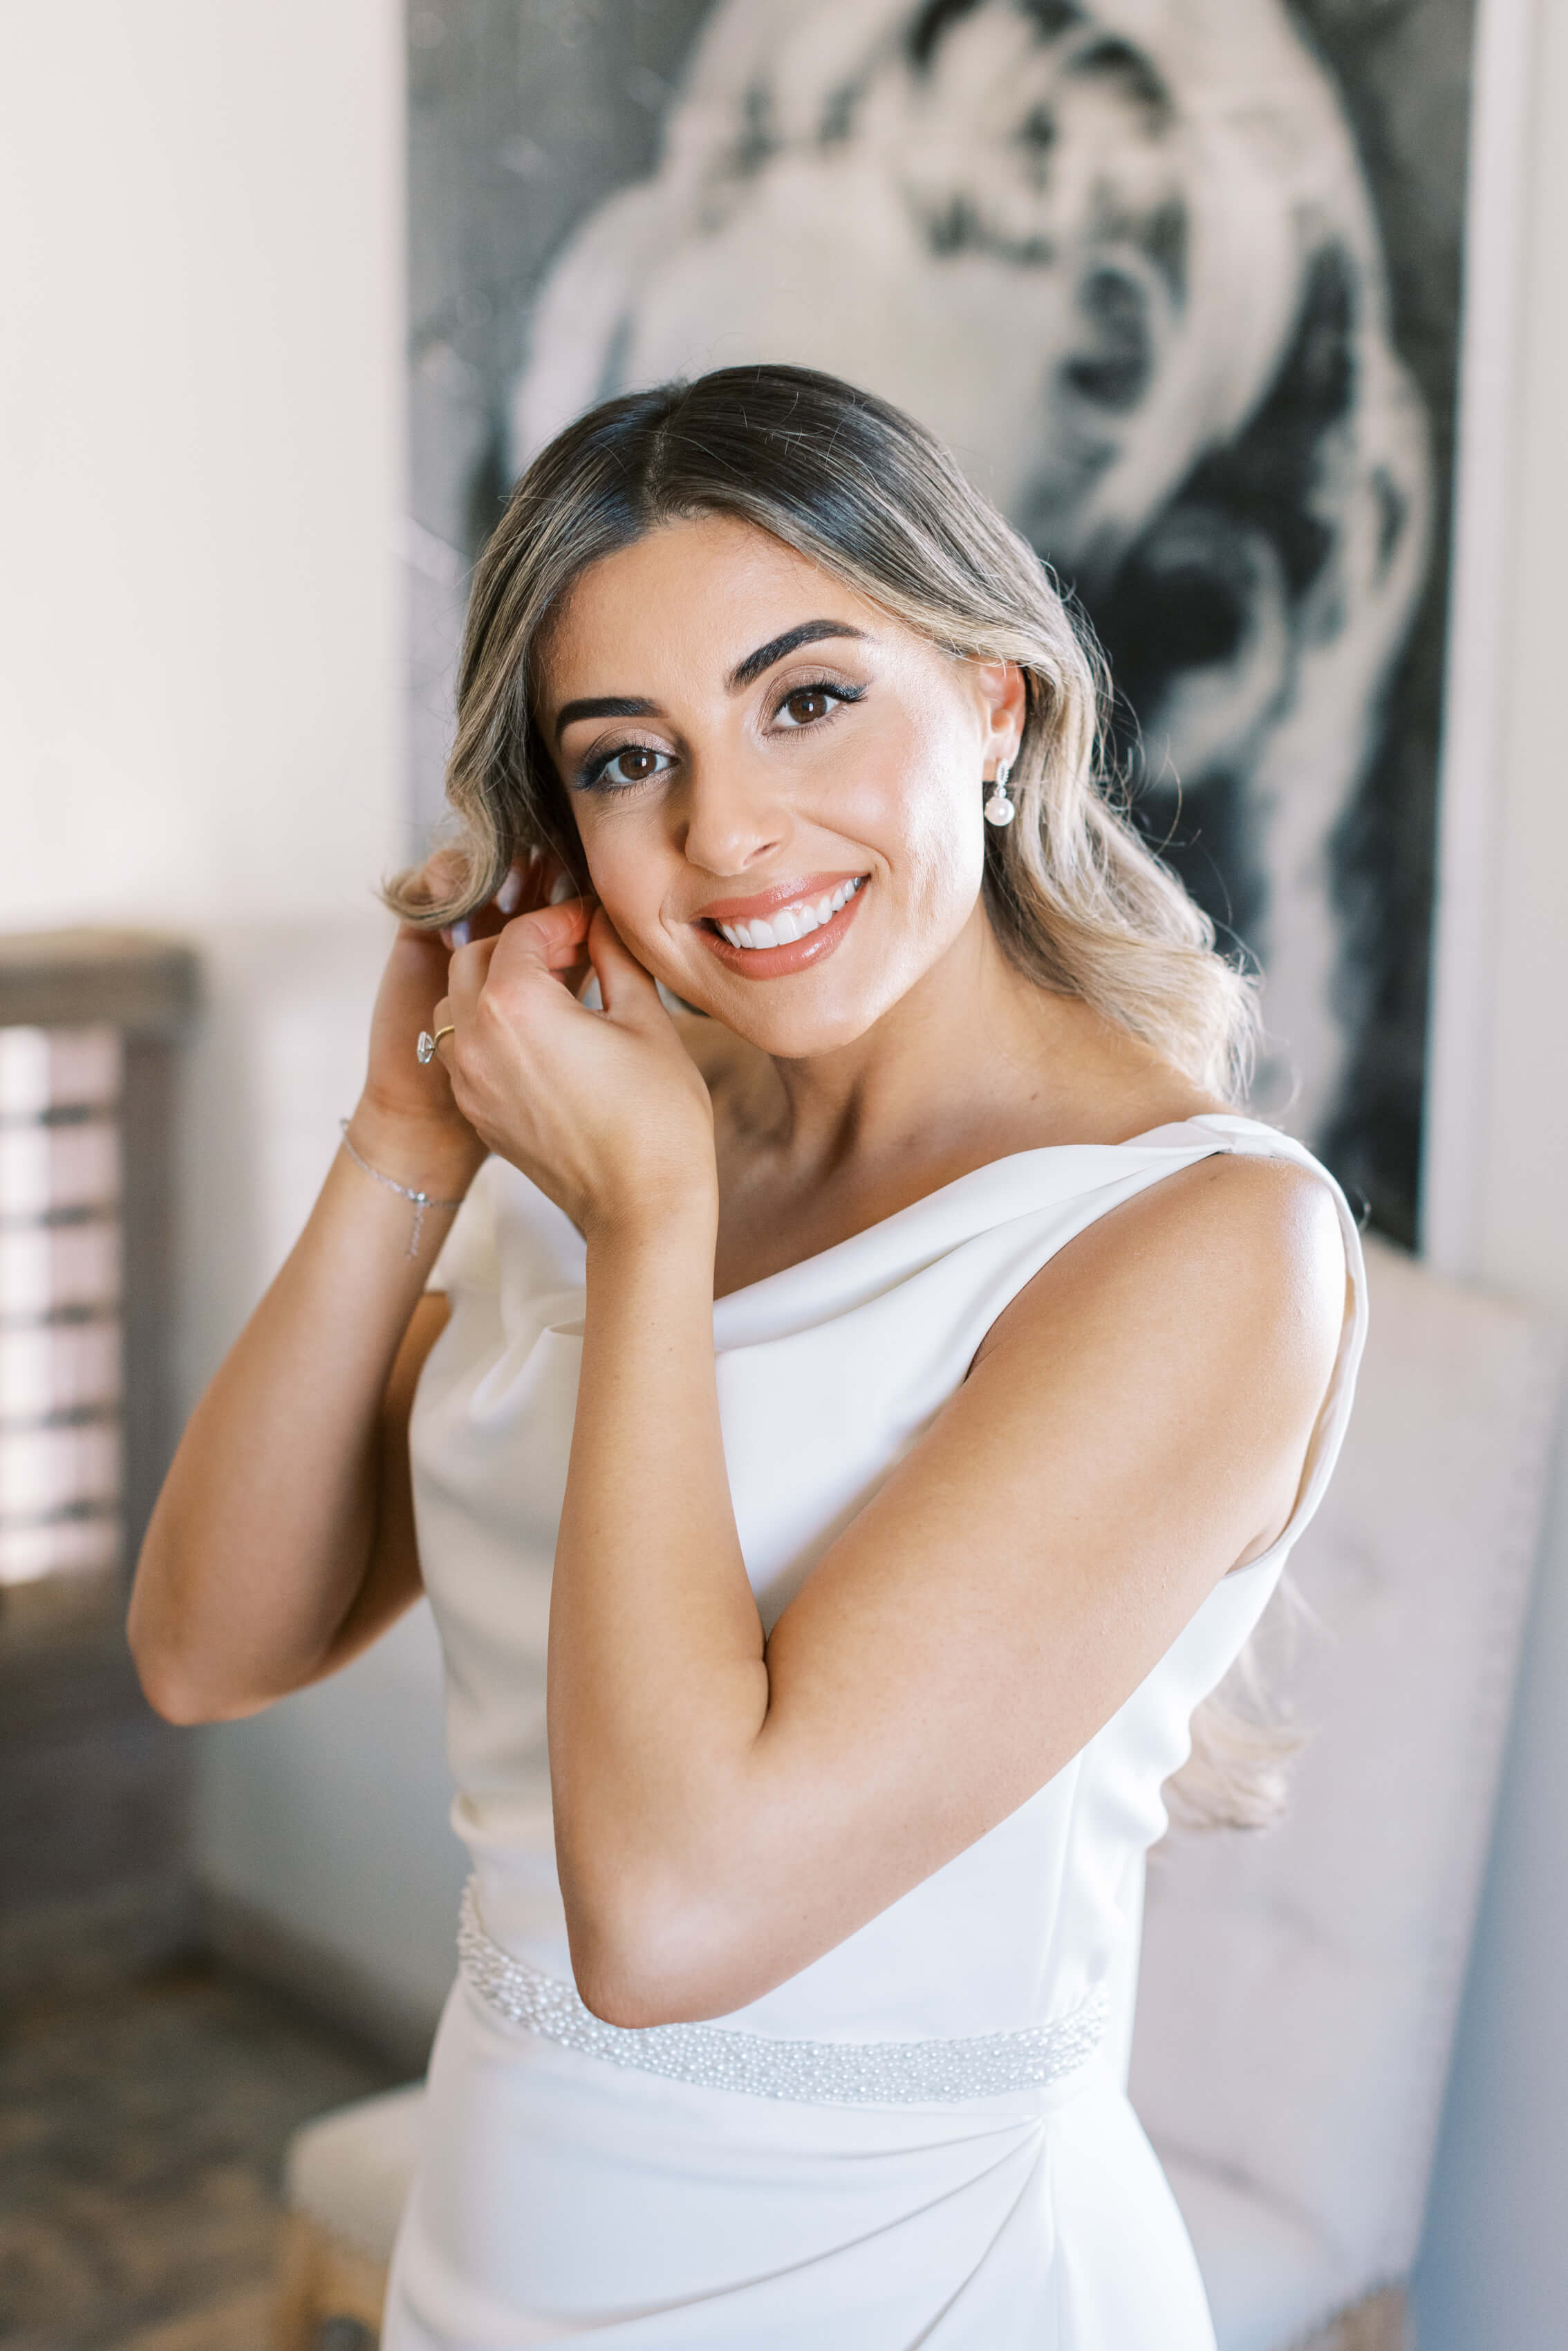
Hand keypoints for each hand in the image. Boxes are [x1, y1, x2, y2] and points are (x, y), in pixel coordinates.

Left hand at [432, 901, 717, 1245]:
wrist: (642, 1206)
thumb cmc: (656, 1119)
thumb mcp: (646, 1020)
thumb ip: (615, 959)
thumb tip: (602, 924)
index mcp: (516, 1006)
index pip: (524, 932)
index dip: (563, 919)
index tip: (593, 925)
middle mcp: (478, 1039)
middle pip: (475, 957)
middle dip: (521, 945)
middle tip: (573, 951)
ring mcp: (470, 1080)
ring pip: (456, 1004)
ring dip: (494, 985)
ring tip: (550, 993)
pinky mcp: (477, 1111)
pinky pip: (463, 1050)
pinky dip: (488, 1029)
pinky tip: (539, 1038)